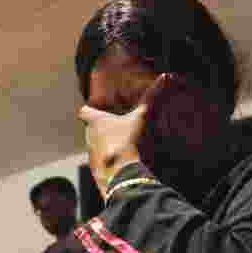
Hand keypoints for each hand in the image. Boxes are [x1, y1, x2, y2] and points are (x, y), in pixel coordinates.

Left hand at [78, 73, 218, 196]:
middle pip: (91, 130)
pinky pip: (104, 166)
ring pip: (97, 148)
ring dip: (108, 147)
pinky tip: (125, 165)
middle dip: (102, 128)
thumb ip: (153, 97)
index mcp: (96, 123)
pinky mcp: (98, 174)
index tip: (96, 109)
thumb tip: (167, 76)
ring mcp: (93, 158)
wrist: (122, 177)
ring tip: (124, 147)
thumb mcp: (142, 117)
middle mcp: (90, 139)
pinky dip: (112, 164)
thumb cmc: (127, 143)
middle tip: (118, 127)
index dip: (90, 109)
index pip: (85, 112)